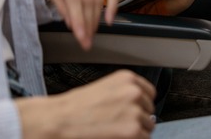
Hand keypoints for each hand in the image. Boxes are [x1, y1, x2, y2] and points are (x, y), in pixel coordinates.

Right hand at [16, 70, 156, 138]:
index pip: (150, 92)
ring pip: (148, 127)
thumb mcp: (104, 88)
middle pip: (149, 111)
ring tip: (115, 130)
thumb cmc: (76, 106)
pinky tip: (116, 136)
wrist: (60, 119)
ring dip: (136, 131)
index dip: (141, 104)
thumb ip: (124, 93)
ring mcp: (135, 112)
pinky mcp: (133, 131)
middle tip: (119, 122)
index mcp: (127, 78)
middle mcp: (134, 92)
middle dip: (138, 118)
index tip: (136, 109)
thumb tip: (139, 104)